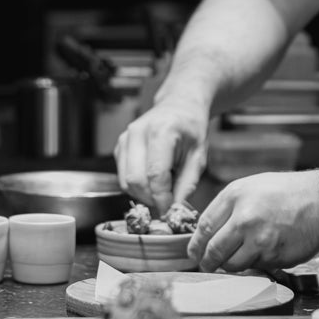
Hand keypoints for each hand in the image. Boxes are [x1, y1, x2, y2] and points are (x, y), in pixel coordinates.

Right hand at [115, 98, 208, 214]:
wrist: (178, 106)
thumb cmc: (191, 130)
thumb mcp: (199, 157)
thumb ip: (187, 184)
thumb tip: (174, 211)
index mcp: (162, 131)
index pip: (155, 174)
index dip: (162, 198)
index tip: (171, 211)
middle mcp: (138, 132)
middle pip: (136, 180)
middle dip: (151, 199)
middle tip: (167, 203)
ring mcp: (125, 138)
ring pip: (126, 181)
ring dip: (143, 195)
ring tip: (162, 189)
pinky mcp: (119, 146)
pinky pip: (123, 177)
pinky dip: (137, 186)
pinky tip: (152, 180)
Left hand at [186, 169, 318, 271]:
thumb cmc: (286, 191)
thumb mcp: (250, 186)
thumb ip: (227, 207)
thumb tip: (208, 233)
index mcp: (235, 197)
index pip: (204, 228)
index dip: (195, 245)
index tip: (193, 253)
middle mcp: (245, 220)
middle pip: (214, 252)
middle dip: (207, 262)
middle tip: (206, 265)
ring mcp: (261, 242)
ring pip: (234, 265)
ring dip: (231, 265)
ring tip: (238, 256)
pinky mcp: (276, 258)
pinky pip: (257, 268)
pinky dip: (255, 263)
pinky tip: (264, 250)